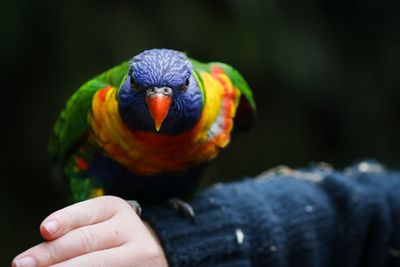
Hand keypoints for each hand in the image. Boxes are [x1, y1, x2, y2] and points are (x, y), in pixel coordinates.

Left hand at [12, 196, 168, 266]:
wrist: (150, 253)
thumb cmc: (111, 239)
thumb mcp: (98, 224)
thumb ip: (73, 232)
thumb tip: (39, 253)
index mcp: (116, 208)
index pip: (87, 212)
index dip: (65, 220)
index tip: (45, 230)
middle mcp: (130, 228)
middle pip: (87, 240)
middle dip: (52, 254)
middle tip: (24, 264)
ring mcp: (140, 254)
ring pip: (98, 263)